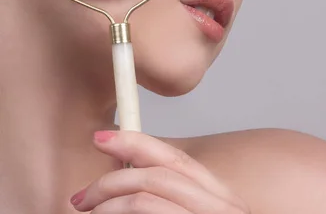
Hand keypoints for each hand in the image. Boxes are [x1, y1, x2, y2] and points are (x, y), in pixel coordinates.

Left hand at [70, 130, 249, 213]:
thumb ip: (171, 198)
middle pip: (158, 175)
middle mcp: (222, 210)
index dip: (137, 143)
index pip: (177, 159)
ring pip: (145, 201)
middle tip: (83, 196)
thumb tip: (125, 174)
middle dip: (112, 180)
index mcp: (223, 199)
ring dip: (108, 204)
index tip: (104, 138)